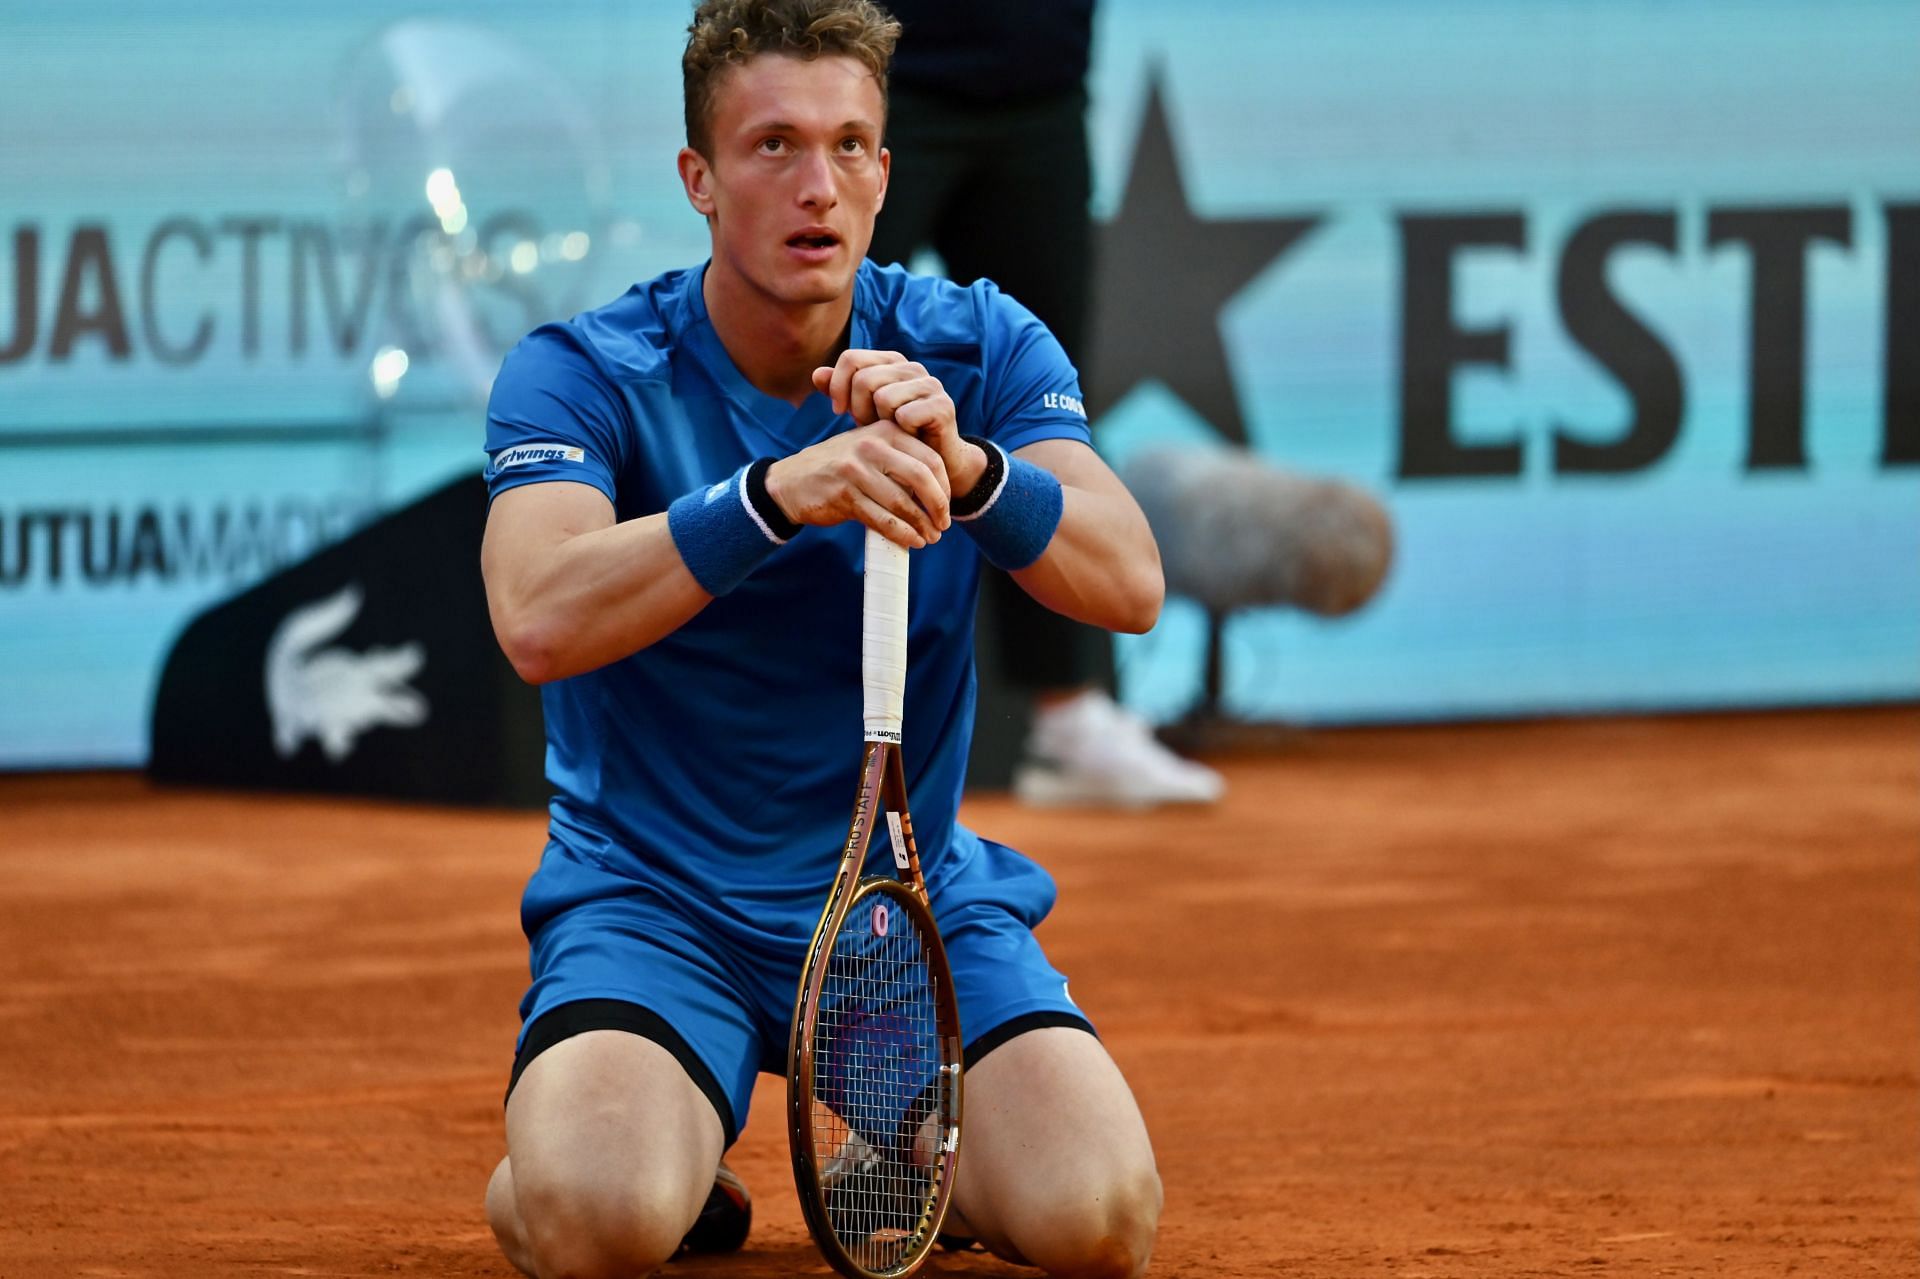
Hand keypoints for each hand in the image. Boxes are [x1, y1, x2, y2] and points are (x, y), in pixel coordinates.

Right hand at [764, 421, 951, 548]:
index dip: (945, 486)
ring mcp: (856, 470)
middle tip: (944, 524)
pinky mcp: (845, 495)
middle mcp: (871, 446)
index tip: (947, 506)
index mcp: (885, 431)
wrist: (792, 482)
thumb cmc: (839, 468)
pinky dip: (902, 534)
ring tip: (930, 537)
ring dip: (921, 525)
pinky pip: (883, 519)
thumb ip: (899, 457)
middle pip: (921, 477)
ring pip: (902, 502)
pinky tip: (912, 542)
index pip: (930, 457)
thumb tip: (939, 488)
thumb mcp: (868, 449)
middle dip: (938, 505)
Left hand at [812, 350, 987, 496]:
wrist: (932, 462)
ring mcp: (930, 384)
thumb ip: (840, 391)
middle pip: (864, 378)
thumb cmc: (893, 435)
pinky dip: (901, 433)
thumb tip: (817, 374)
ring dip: (881, 423)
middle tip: (868, 427)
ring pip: (883, 397)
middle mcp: (912, 367)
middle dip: (859, 409)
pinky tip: (908, 439)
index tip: (839, 411)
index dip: (838, 386)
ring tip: (890, 433)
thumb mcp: (860, 411)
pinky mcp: (943, 405)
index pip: (852, 359)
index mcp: (892, 362)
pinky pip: (904, 415)